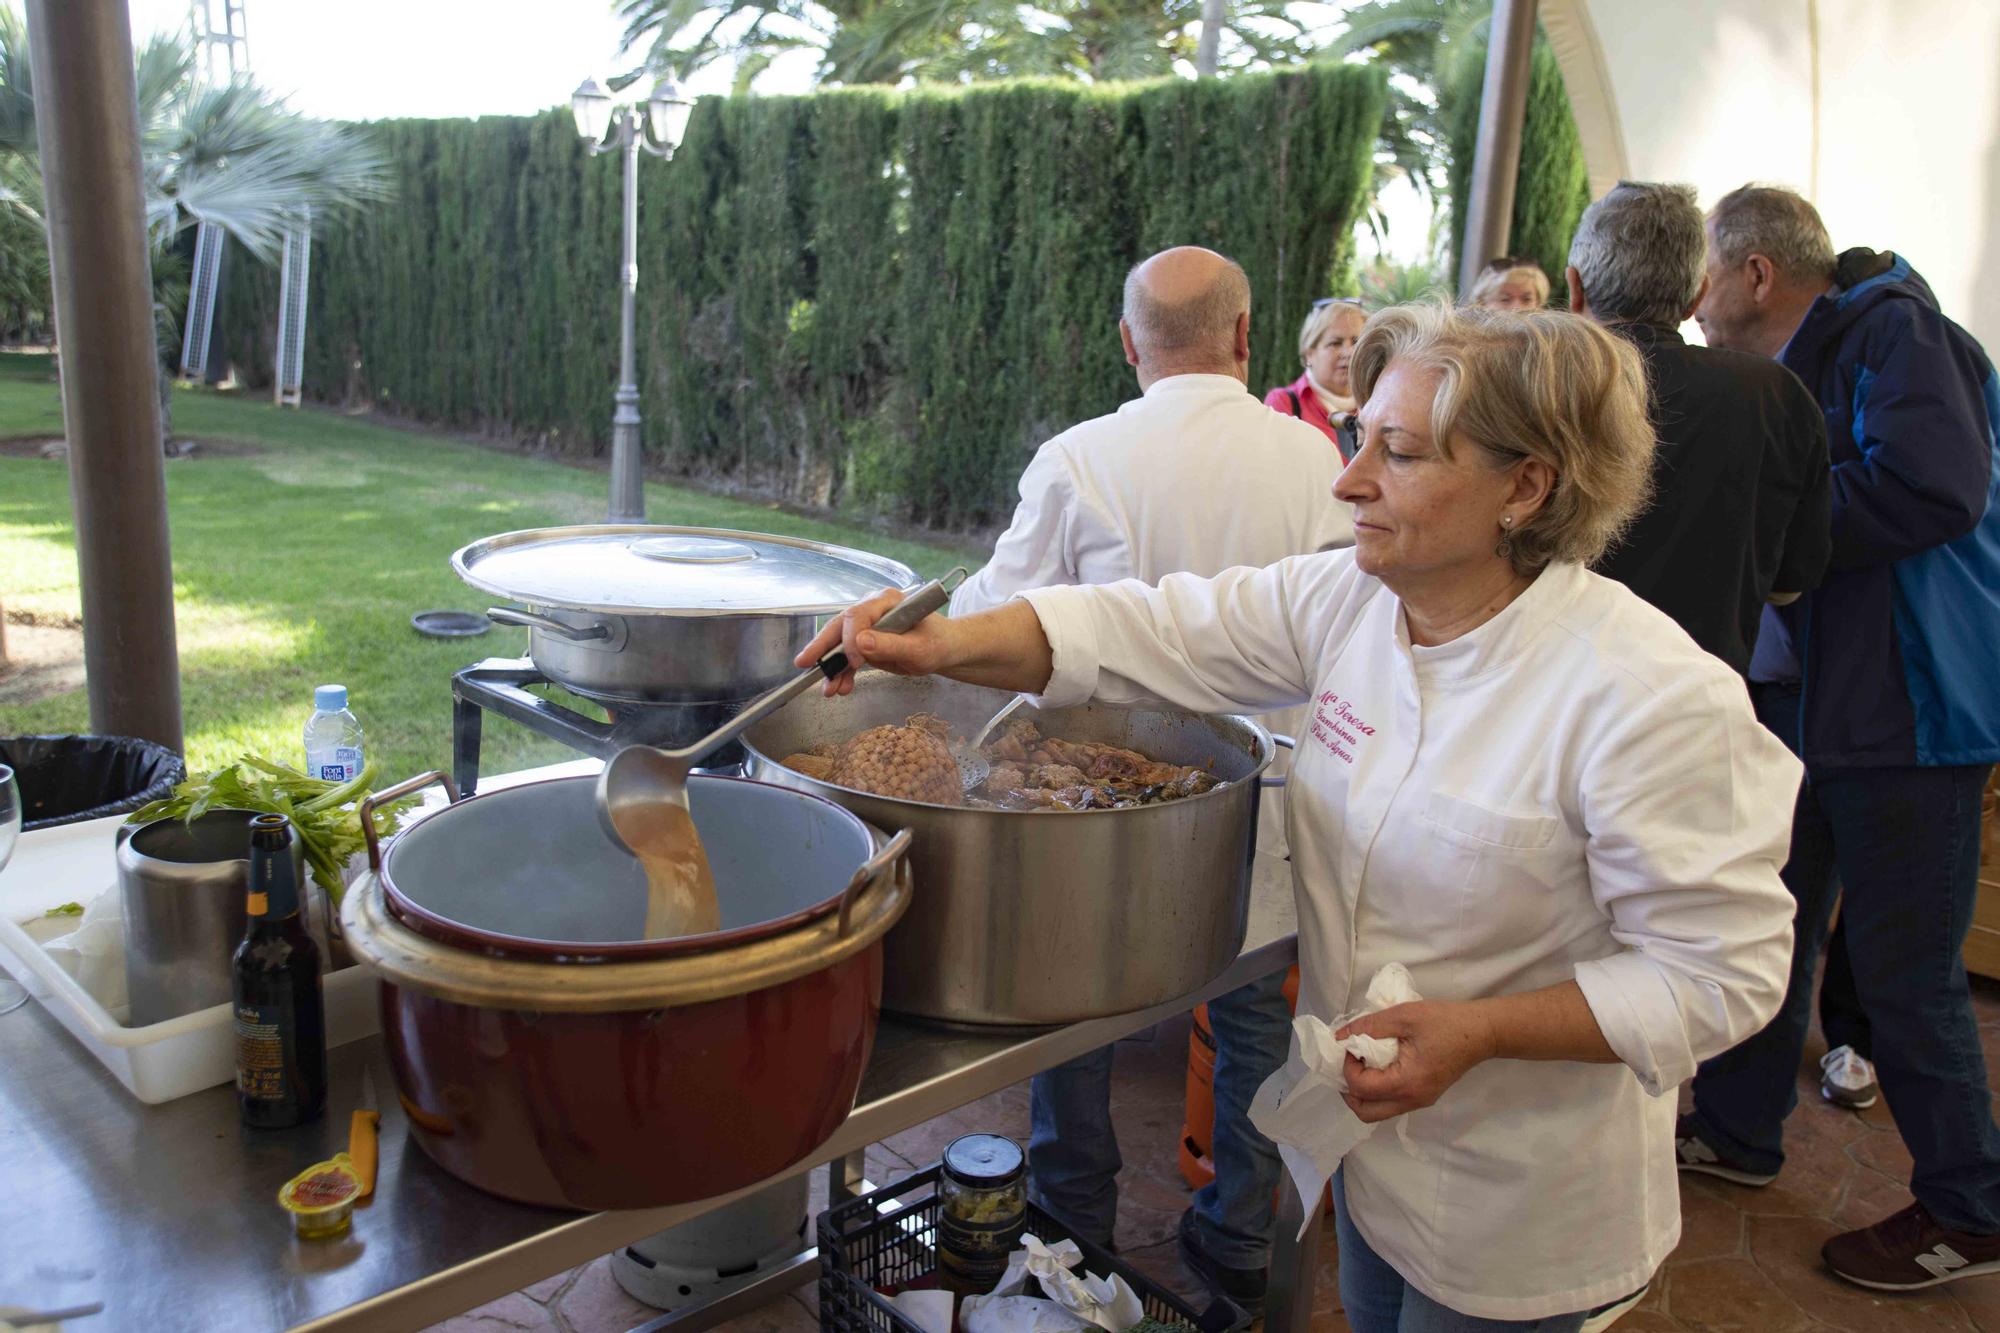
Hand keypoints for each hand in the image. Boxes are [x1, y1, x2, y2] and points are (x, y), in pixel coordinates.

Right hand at [794, 587, 954, 696]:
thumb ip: (890, 645)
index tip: (856, 661)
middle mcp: (872, 609)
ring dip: (832, 668)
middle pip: (840, 626)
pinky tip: (840, 688)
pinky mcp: (865, 642)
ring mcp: (867, 626)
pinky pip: (847, 657)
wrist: (943, 650)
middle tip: (805, 663)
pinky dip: (842, 673)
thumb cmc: (936, 643)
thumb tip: (860, 642)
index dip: (850, 638)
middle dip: (822, 647)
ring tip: (830, 690)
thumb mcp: (918, 649)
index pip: (857, 615)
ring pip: (840, 644)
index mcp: (887, 602)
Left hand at [1337, 1000, 1496, 1123]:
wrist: (1481, 1032)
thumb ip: (1369, 1026)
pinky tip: (1377, 1068)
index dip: (1347, 1067)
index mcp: (1407, 1083)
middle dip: (1348, 1090)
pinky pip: (1391, 1103)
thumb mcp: (1403, 1016)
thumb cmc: (1445, 1022)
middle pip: (1366, 1113)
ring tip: (1360, 1065)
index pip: (1361, 1088)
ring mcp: (1420, 1101)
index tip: (1351, 1045)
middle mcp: (1412, 1100)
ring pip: (1378, 1111)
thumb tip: (1339, 1037)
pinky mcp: (1424, 1096)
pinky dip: (1377, 1091)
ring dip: (1362, 1093)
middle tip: (1347, 1064)